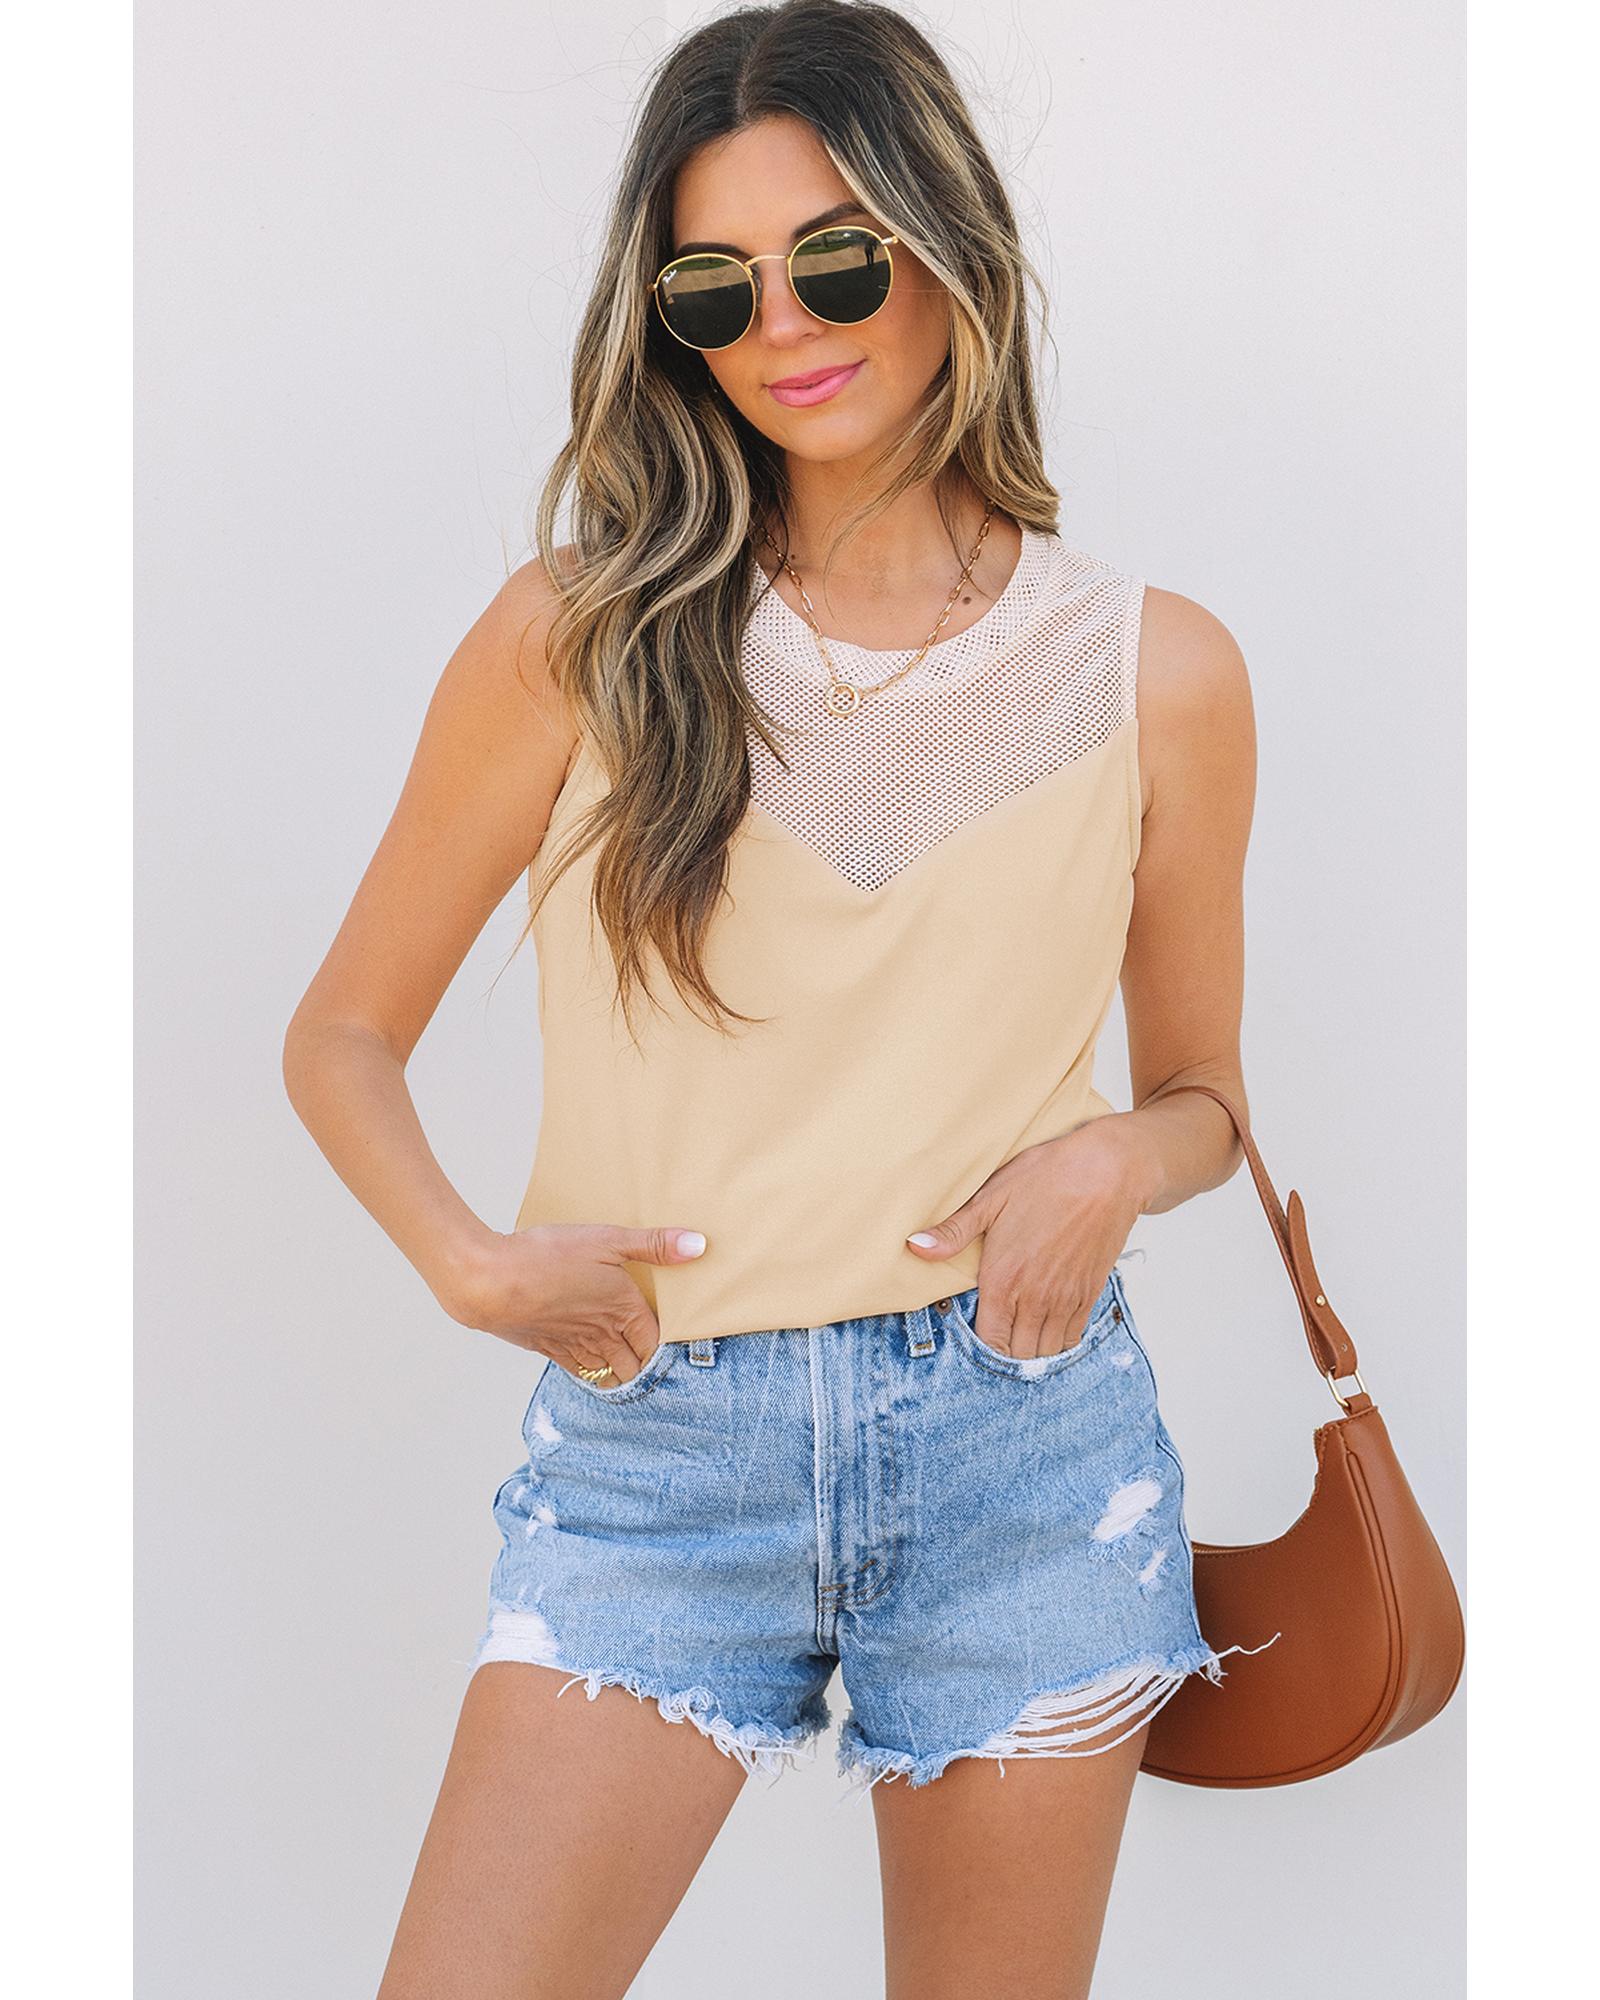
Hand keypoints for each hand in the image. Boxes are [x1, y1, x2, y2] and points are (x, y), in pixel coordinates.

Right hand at [442, 1222, 707, 1382]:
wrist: (489, 1282)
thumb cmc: (547, 1256)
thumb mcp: (606, 1240)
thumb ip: (653, 1245)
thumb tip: (698, 1245)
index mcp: (623, 1308)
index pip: (657, 1341)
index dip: (668, 1349)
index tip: (680, 1354)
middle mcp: (602, 1334)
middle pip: (634, 1365)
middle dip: (647, 1369)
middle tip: (659, 1373)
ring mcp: (573, 1345)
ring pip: (608, 1373)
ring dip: (622, 1377)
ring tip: (632, 1378)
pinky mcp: (546, 1348)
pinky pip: (579, 1372)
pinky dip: (593, 1376)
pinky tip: (594, 1374)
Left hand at [904, 1116, 1157, 1359]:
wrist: (1107, 1173)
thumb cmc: (1046, 1178)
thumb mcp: (991, 1198)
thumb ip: (953, 1231)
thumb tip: (914, 1246)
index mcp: (1004, 1280)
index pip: (989, 1342)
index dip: (980, 1347)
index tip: (975, 1334)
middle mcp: (1035, 1298)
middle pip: (1018, 1355)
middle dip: (1004, 1354)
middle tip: (996, 1335)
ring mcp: (1065, 1299)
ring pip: (1046, 1352)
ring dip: (1032, 1351)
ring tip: (1019, 1336)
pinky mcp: (1090, 1294)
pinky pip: (1072, 1338)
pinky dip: (1058, 1342)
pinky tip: (1047, 1326)